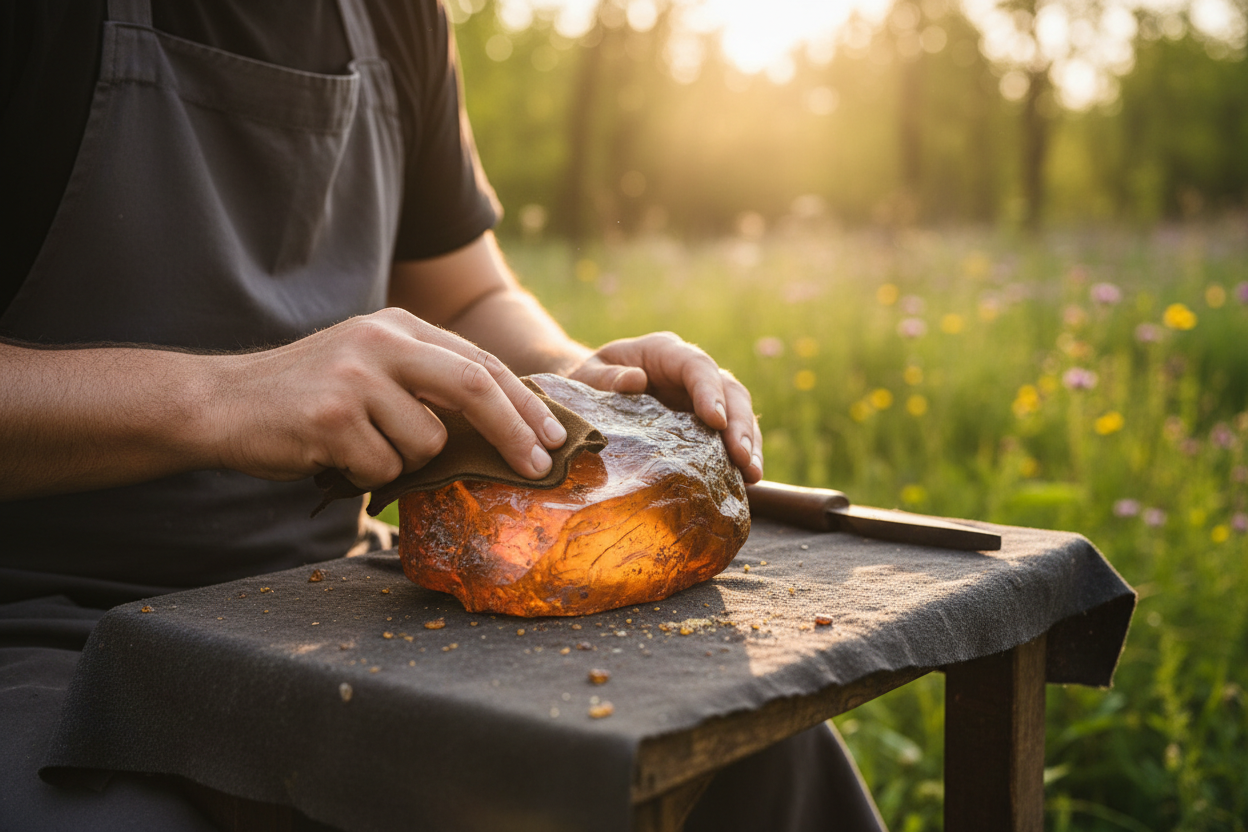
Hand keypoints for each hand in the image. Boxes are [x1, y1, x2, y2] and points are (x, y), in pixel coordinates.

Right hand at [213, 308, 567, 488]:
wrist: (222, 402)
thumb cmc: (307, 396)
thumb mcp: (371, 367)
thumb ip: (426, 382)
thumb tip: (504, 427)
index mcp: (400, 327)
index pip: (480, 362)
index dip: (523, 403)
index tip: (552, 437)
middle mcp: (381, 341)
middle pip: (474, 386)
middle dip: (514, 431)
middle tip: (538, 466)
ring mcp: (356, 376)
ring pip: (426, 442)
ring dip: (403, 461)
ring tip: (359, 445)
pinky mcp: (332, 416)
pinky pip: (383, 468)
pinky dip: (366, 475)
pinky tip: (332, 455)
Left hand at [567, 332, 762, 482]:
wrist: (591, 393)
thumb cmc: (589, 380)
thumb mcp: (587, 374)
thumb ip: (605, 377)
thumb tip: (635, 381)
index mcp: (665, 352)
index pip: (696, 365)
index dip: (709, 391)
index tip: (716, 420)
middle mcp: (691, 371)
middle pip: (729, 390)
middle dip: (740, 424)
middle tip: (743, 457)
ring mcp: (702, 396)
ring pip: (739, 413)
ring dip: (748, 443)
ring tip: (752, 474)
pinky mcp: (705, 423)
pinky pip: (730, 436)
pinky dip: (739, 456)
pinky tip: (744, 481)